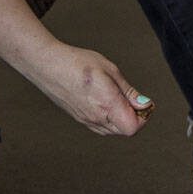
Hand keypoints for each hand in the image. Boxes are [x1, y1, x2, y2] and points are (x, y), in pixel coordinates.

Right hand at [23, 44, 153, 135]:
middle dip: (134, 116)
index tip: (142, 101)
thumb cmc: (77, 63)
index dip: (143, 116)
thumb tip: (145, 104)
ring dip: (122, 118)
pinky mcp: (80, 119)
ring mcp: (86, 120)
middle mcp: (96, 117)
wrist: (48, 65)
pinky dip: (110, 118)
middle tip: (131, 97)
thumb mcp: (110, 70)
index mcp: (106, 104)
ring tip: (117, 96)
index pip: (132, 127)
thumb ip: (128, 91)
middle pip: (125, 130)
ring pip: (113, 130)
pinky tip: (107, 101)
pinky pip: (101, 127)